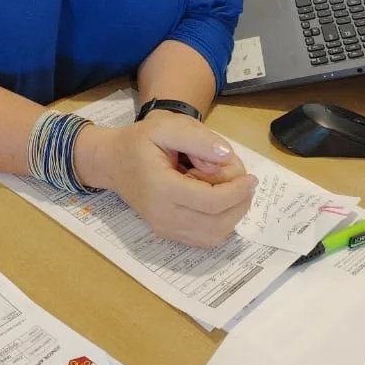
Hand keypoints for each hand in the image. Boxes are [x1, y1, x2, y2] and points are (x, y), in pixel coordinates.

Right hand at [80, 114, 256, 247]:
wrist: (112, 162)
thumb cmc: (139, 141)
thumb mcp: (166, 126)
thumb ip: (198, 138)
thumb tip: (226, 157)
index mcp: (162, 190)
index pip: (212, 202)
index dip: (238, 192)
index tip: (252, 177)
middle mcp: (164, 217)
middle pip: (218, 224)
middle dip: (239, 203)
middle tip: (242, 181)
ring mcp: (165, 230)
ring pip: (214, 236)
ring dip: (232, 215)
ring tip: (229, 189)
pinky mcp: (169, 234)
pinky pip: (204, 238)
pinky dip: (220, 223)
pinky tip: (218, 201)